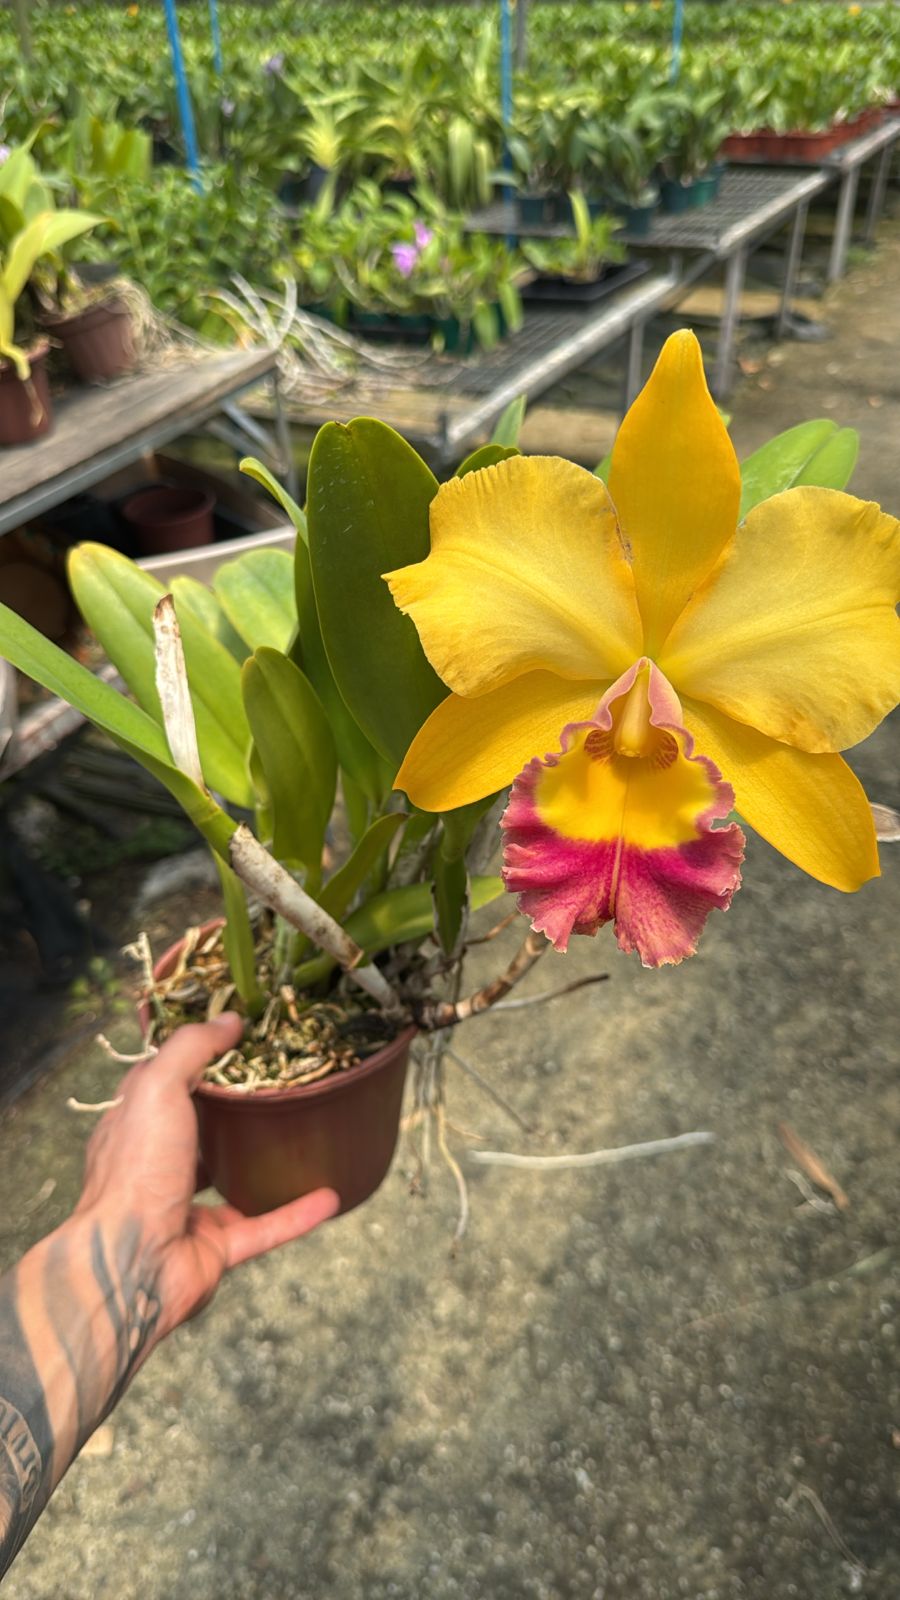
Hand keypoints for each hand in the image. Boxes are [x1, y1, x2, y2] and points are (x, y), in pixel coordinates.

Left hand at [74, 1014, 338, 1352]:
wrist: (129, 1263)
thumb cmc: (135, 1170)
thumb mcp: (156, 1088)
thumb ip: (191, 1049)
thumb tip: (228, 1020)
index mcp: (135, 1128)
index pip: (164, 1083)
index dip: (196, 1058)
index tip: (238, 1036)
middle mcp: (157, 1168)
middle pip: (200, 1131)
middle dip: (234, 1111)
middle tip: (280, 1084)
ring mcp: (186, 1210)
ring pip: (232, 1181)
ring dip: (265, 1164)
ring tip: (303, 1139)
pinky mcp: (214, 1249)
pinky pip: (264, 1228)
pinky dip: (296, 1214)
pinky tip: (330, 1197)